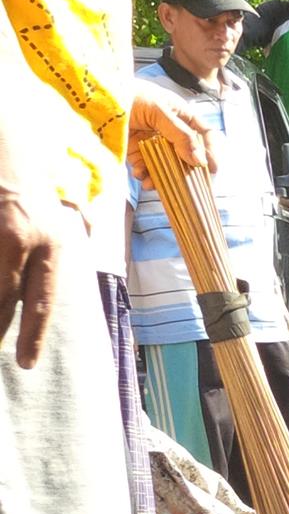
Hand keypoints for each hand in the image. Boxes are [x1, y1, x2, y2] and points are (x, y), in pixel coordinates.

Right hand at [0, 185, 67, 368]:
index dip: (32, 336)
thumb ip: (53, 261)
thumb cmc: (32, 194)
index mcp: (51, 246)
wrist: (5, 148)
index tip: (26, 365)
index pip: (40, 301)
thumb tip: (44, 296)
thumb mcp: (58, 223)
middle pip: (2, 298)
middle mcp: (20, 241)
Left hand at [127, 78, 219, 182]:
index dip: (211, 152)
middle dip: (185, 171)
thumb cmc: (129, 94)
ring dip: (163, 177)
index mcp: (182, 116)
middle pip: (188, 156)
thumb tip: (200, 161)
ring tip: (152, 182)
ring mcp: (155, 142)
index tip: (210, 170)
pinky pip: (148, 168)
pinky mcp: (138, 151)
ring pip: (169, 166)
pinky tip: (140, 175)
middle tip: (183, 183)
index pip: (206, 136)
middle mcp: (172, 131)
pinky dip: (146, 175)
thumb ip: (180, 135)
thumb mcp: (158, 110)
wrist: (93, 97)